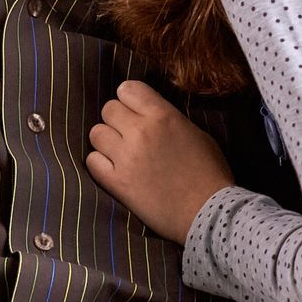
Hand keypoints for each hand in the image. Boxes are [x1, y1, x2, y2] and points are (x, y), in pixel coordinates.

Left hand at [87, 80, 234, 243]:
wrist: (207, 212)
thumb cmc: (209, 173)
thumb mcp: (196, 134)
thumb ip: (169, 119)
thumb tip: (149, 116)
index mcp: (162, 116)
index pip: (128, 89)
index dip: (129, 99)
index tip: (134, 109)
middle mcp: (140, 131)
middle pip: (108, 109)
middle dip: (117, 119)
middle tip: (129, 134)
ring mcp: (125, 157)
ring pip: (96, 133)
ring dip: (106, 141)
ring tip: (120, 152)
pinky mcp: (117, 182)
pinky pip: (92, 161)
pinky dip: (100, 163)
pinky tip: (114, 169)